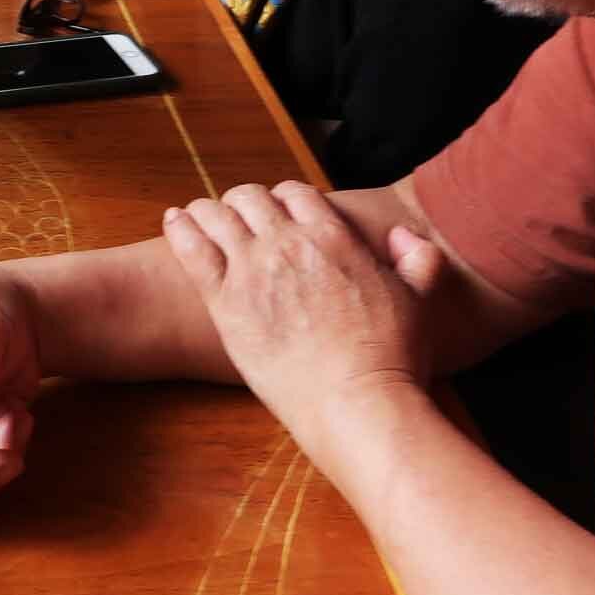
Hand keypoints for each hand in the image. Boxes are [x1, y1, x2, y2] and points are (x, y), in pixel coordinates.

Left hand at [160, 181, 443, 448]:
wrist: (356, 402)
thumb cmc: (392, 358)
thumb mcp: (419, 300)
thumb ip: (418, 260)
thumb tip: (403, 236)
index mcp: (332, 236)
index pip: (295, 193)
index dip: (284, 198)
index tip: (277, 212)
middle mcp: (288, 244)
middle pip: (250, 198)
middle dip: (244, 203)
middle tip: (238, 218)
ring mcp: (252, 270)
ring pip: (216, 215)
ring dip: (208, 211)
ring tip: (200, 216)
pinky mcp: (225, 302)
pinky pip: (191, 248)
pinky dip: (180, 227)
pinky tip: (174, 221)